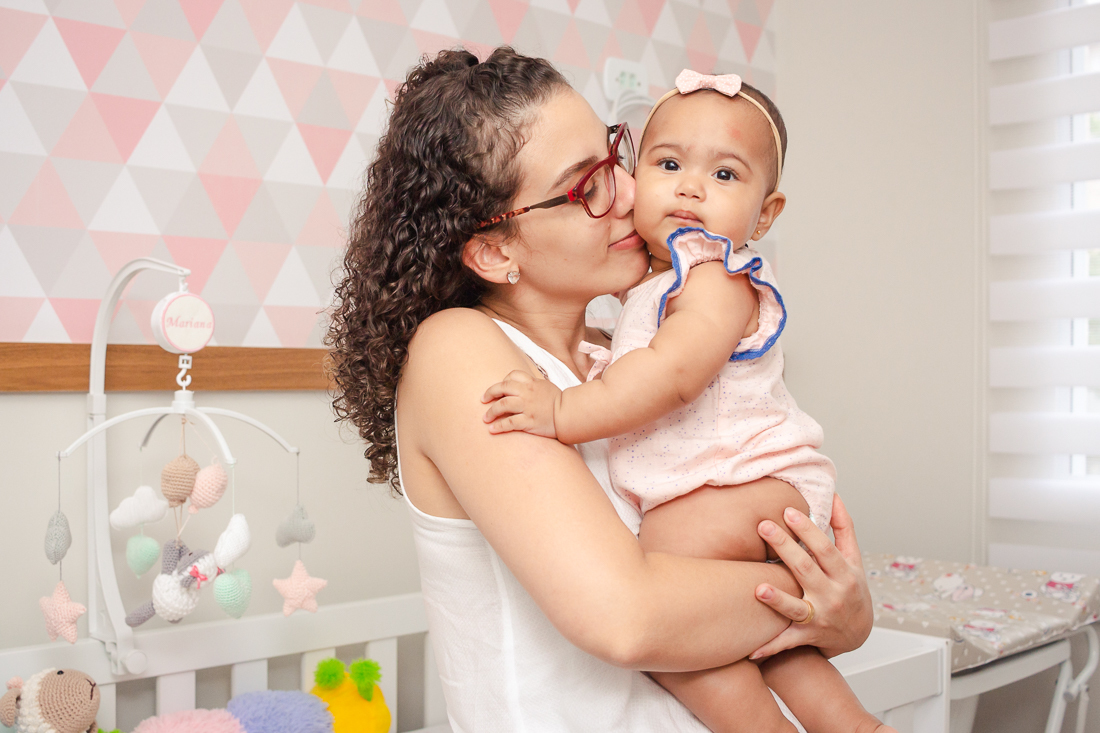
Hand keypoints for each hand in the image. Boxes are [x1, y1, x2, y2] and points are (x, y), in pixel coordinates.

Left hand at [482, 370, 561, 438]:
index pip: (511, 376)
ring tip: (485, 418)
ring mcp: (527, 407)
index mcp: (532, 382)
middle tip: (483, 400)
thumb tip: (519, 385)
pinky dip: (498, 426)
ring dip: (491, 412)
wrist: (569, 415)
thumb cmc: (558, 402)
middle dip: (490, 393)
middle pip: (502, 388)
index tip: (499, 390)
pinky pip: (509, 423)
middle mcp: (527, 393)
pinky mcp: (529, 421)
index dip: (503, 381)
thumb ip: (532, 384)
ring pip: (503, 405)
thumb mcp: (545, 386)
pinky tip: (492, 430)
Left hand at [749, 494, 872, 659]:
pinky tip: (751, 649)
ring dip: (778, 600)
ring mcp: (819, 617)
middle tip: (763, 526)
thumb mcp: (853, 558)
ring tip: (759, 588)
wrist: (858, 633)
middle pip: (806, 570)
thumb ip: (843, 527)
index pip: (825, 548)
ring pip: (797, 608)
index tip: (788, 511)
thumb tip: (834, 494)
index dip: (808, 530)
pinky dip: (770, 647)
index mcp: (844, 573)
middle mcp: (832, 595)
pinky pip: (787, 642)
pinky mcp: (807, 636)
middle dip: (785, 548)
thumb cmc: (851, 588)